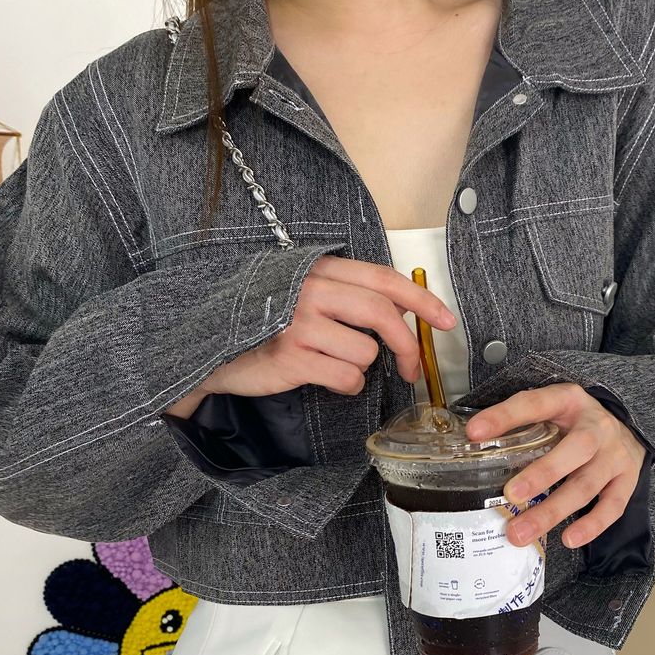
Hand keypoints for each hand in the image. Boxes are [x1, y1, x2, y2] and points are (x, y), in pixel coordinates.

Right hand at [179, 254, 456, 406]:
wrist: (206, 346)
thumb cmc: (262, 321)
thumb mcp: (302, 293)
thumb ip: (344, 295)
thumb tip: (400, 314)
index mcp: (319, 269)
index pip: (384, 279)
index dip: (423, 300)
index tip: (448, 320)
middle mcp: (311, 290)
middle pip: (383, 316)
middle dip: (407, 347)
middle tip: (411, 368)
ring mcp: (300, 323)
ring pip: (365, 353)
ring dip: (359, 369)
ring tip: (332, 365)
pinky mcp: (292, 357)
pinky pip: (346, 378)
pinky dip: (344, 385)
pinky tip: (321, 378)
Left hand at [463, 383, 647, 549]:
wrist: (626, 429)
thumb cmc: (575, 423)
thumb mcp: (551, 411)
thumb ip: (521, 423)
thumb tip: (473, 442)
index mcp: (569, 401)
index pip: (536, 404)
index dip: (505, 417)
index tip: (475, 433)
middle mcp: (597, 426)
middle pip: (576, 449)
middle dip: (543, 474)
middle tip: (511, 495)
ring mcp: (615, 455)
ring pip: (587, 485)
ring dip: (554, 511)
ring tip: (521, 532)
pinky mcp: (627, 480)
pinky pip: (612, 506)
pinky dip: (592, 525)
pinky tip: (569, 539)